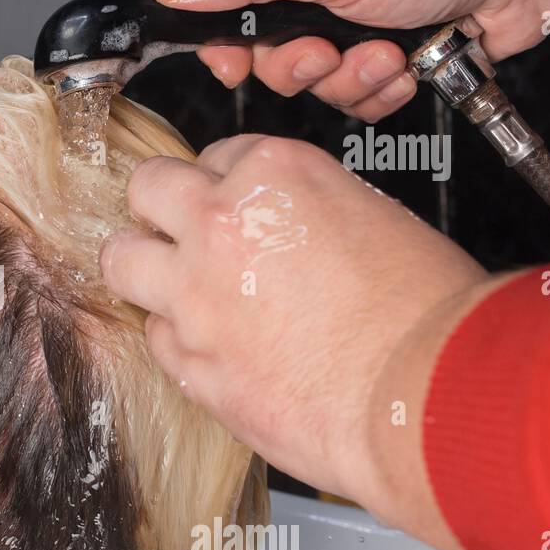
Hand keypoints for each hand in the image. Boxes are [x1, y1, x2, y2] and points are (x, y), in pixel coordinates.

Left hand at [99, 135, 489, 542]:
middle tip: (178, 230)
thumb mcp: (376, 218)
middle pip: (148, 190)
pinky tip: (210, 347)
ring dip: (143, 268)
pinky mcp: (191, 363)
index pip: (217, 155)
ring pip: (122, 261)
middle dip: (160, 207)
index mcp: (274, 173)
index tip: (234, 203)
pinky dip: (177, 339)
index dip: (226, 182)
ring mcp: (194, 296)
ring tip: (170, 285)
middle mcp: (220, 225)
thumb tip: (288, 227)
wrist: (427, 395)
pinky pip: (156, 338)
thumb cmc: (426, 312)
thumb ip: (309, 210)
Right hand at [149, 0, 549, 120]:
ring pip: (313, 71)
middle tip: (326, 50)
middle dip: (301, 60)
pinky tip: (406, 61)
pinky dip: (378, 86)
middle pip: (268, 39)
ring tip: (385, 52)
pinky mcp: (387, 38)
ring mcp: (357, 1)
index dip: (227, 31)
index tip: (235, 62)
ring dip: (347, 76)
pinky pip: (354, 87)